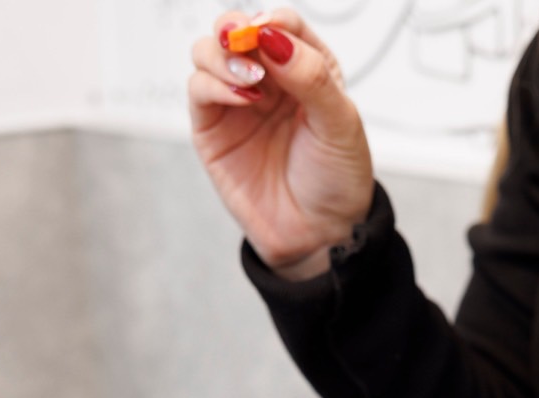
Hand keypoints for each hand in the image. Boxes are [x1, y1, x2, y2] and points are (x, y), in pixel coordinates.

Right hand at [188, 8, 374, 280]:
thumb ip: (311, 76)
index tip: (271, 31)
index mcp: (305, 69)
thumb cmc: (336, 180)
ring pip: (208, 53)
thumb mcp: (340, 124)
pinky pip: (198, 91)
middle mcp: (268, 81)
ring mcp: (236, 103)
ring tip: (252, 81)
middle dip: (235, 27)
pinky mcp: (212, 128)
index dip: (272, 20)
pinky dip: (213, 84)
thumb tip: (274, 37)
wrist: (319, 234)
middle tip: (244, 40)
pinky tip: (242, 98)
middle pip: (236, 29)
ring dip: (222, 56)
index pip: (281, 24)